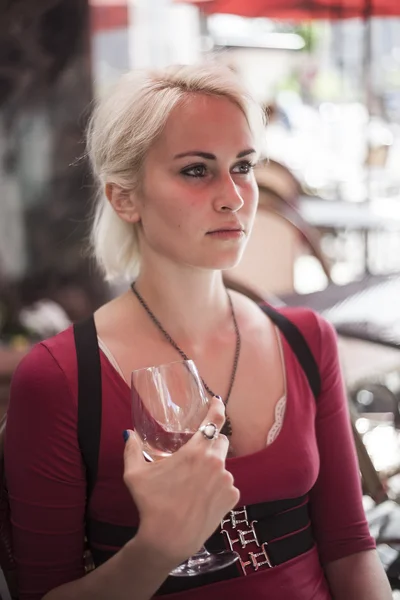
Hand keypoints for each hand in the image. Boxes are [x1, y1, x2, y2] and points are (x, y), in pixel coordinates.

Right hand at [123, 396, 239, 568]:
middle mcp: (215, 462)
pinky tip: (201, 499)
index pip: (214, 420)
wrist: (168, 540)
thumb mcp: (135, 474)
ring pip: (222, 465)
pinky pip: (227, 485)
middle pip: (220, 441)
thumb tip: (129, 434)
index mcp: (195, 451)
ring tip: (193, 486)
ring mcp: (227, 481)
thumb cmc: (151, 505)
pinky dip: (217, 488)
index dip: (217, 407)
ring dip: (212, 469)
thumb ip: (132, 450)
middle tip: (195, 455)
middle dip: (210, 443)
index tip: (217, 401)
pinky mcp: (232, 498)